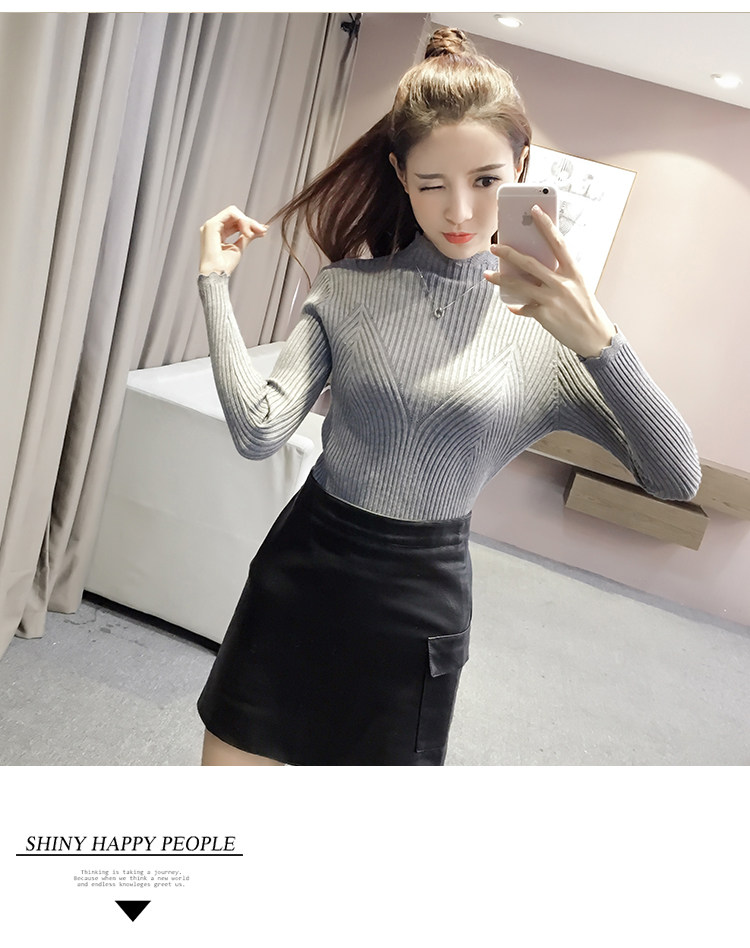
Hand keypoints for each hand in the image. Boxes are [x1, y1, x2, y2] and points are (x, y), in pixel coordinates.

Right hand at [199, 205, 267, 275]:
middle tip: (261, 230)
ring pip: (233, 212)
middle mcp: (213, 227)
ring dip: (247, 221)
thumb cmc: (224, 265)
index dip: (248, 223)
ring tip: (254, 233)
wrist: (217, 274)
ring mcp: (211, 225)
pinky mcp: (212, 225)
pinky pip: (230, 214)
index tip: (261, 230)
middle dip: (250, 222)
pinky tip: (247, 232)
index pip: (234, 220)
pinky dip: (242, 221)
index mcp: (218, 232)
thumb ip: (247, 237)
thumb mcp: (239, 247)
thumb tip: (259, 230)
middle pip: (234, 215)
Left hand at [484, 205, 615, 357]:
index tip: (534, 210)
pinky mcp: (544, 315)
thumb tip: (534, 270)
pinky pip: (524, 308)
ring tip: (487, 274)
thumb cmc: (586, 310)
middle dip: (509, 253)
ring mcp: (552, 299)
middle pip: (530, 263)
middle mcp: (562, 283)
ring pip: (519, 285)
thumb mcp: (578, 287)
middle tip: (495, 247)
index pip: (557, 242)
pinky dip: (516, 307)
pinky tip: (511, 305)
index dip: (546, 225)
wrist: (595, 337)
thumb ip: (559, 276)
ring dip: (501, 279)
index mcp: (573, 272)